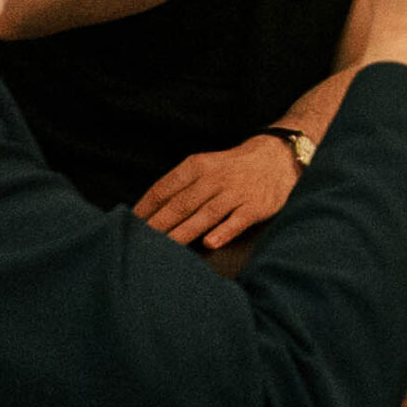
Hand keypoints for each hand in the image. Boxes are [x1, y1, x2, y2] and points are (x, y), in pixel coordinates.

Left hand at [134, 138, 299, 249]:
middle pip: (181, 205)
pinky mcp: (255, 206)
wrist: (278, 156)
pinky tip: (210, 243)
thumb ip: (180, 186)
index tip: (128, 225)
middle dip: (158, 225)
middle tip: (139, 244)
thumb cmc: (232, 167)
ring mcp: (236, 193)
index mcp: (198, 165)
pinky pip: (237, 221)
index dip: (145, 208)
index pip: (164, 188)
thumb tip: (148, 213)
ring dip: (182, 233)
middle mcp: (215, 178)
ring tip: (164, 250)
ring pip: (204, 215)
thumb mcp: (205, 166)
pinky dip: (223, 231)